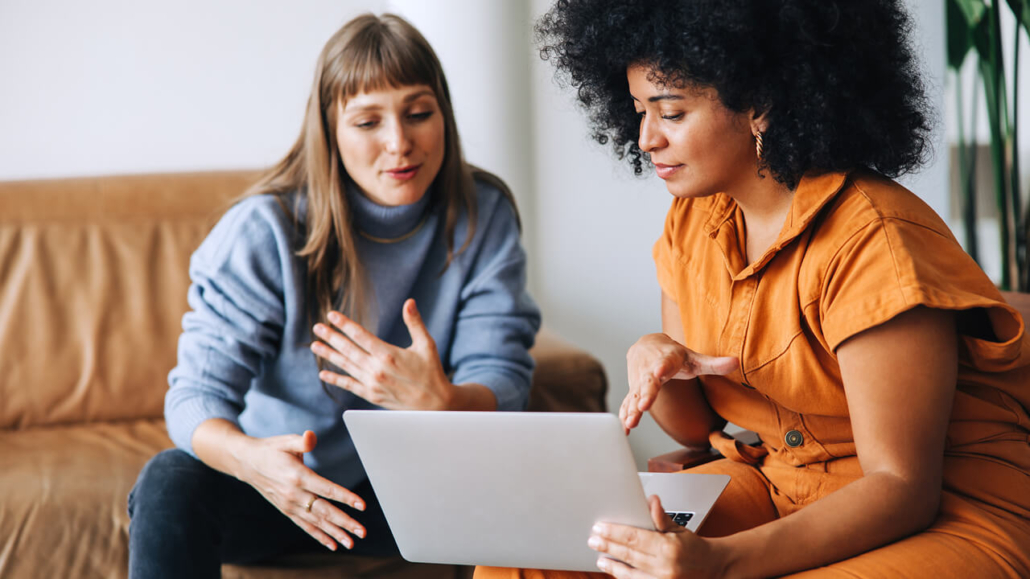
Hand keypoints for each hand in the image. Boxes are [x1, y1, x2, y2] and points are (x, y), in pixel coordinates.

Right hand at [234, 430, 367, 550]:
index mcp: (298, 476)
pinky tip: (332, 544)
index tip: (362, 505)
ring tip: (351, 543)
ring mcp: (290, 505)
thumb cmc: (271, 450)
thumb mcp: (286, 441)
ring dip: (335, 533)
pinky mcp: (287, 510)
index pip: (326, 490)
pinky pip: (305, 526)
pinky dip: (319, 536)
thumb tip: (311, 436)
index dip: (345, 497)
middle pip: (324, 511)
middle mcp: (294, 494)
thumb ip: (302, 441)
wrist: (247, 463)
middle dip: (344, 522)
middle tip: (362, 532)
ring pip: (316, 522)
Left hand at [311, 298, 454, 409]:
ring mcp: (372, 383)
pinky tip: (323, 374)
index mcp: (388, 354)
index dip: (345, 324)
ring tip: (315, 345)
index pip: (360, 335)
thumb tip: (409, 302)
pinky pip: (349, 385)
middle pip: (348, 349)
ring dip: (329, 355)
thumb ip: (414, 323)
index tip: (332, 315)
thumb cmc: (432, 372)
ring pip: (346, 366)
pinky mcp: (372, 395)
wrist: (435, 404)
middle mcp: (377, 369)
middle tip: (317, 327)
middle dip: (331, 337)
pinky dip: (335, 379)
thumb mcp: (426, 344)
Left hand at [589, 495, 727, 578]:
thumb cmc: (694, 547)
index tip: (599, 527)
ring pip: (630, 574)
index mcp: (669, 548)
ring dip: (613, 565)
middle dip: (608, 546)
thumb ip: (661, 517)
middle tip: (593, 539)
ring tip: (600, 558)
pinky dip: (625, 576)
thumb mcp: (679, 528)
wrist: (713, 569)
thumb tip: (651, 500)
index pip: (634, 538)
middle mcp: (665, 567)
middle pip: (629, 555)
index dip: (614, 532)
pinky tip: (615, 570)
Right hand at [621, 333, 735, 432]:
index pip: (664, 363)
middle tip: (642, 406)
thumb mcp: (694, 358)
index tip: (659, 372)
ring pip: (634, 395)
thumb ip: (714, 363)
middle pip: (647, 382)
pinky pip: (628, 402)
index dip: (662, 367)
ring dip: (632, 409)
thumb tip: (736, 362)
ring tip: (630, 423)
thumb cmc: (673, 355)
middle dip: (644, 394)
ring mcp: (639, 381)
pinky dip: (625, 413)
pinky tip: (624, 428)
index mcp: (666, 359)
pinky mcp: (633, 390)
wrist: (647, 345)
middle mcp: (649, 370)